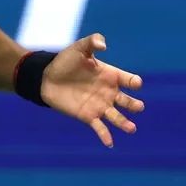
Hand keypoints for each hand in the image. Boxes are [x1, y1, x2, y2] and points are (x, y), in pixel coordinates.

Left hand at [41, 33, 144, 147]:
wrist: (47, 78)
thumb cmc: (66, 61)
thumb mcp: (79, 48)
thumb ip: (92, 42)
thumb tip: (103, 45)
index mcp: (110, 75)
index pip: (128, 80)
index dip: (133, 81)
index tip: (135, 83)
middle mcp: (108, 92)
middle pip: (126, 100)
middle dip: (134, 104)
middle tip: (138, 107)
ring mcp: (100, 105)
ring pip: (116, 117)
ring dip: (124, 123)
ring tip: (131, 128)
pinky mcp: (88, 116)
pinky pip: (100, 128)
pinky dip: (105, 135)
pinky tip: (109, 143)